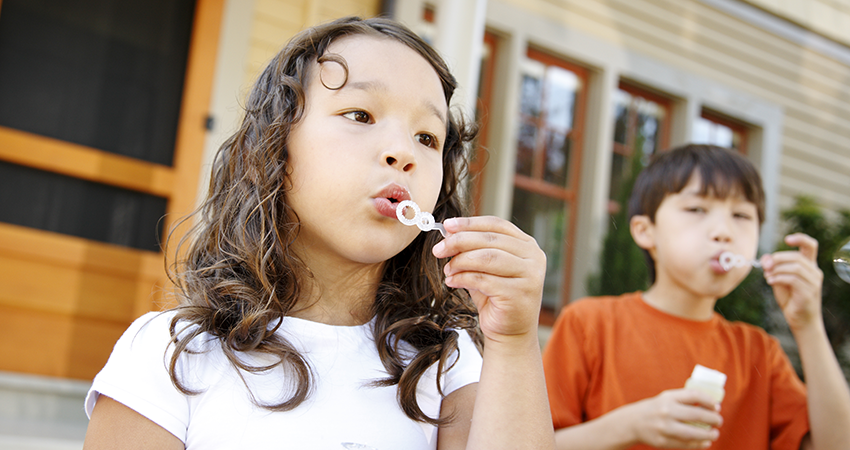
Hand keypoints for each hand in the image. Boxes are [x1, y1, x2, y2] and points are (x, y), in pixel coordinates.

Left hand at [431, 216, 545, 341]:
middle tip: (438, 249)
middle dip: (459, 241)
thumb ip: (472, 250)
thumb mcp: (483, 268)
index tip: (447, 225)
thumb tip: (449, 231)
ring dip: (461, 261)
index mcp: (526, 245)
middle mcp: (533, 257)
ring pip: (487, 257)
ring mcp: (530, 275)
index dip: (470, 223)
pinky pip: (484, 279)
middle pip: (490, 240)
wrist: (510, 333)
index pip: (496, 225)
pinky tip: (452, 282)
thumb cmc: (496, 298)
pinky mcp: (519, 293)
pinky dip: (463, 278)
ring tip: (447, 269)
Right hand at [619, 389, 721, 448]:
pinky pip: (686, 444)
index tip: (716, 406)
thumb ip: (685, 400)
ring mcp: (664, 428)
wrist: (632, 422)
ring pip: (693, 433)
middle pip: (697, 415)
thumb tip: (711, 405)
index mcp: (668, 397)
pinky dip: (699, 444)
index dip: (709, 401)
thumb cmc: (655, 409)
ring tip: (714, 434)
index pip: (694, 395)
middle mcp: (666, 411)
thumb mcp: (666, 398)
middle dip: (713, 419)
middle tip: (718, 421)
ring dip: (708, 434)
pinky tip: (705, 442)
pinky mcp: (663, 441)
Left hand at [760, 233, 823, 330]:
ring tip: (767, 276)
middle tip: (765, 265)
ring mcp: (814, 283)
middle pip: (797, 256)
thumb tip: (765, 257)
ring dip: (777, 269)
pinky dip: (778, 278)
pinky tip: (770, 281)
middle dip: (778, 258)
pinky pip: (793, 279)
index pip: (810, 246)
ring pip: (795, 267)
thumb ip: (773, 268)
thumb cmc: (790, 298)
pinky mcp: (809, 292)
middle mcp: (814, 272)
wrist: (800, 320)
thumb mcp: (778, 279)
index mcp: (809, 266)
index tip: (787, 239)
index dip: (800, 239)